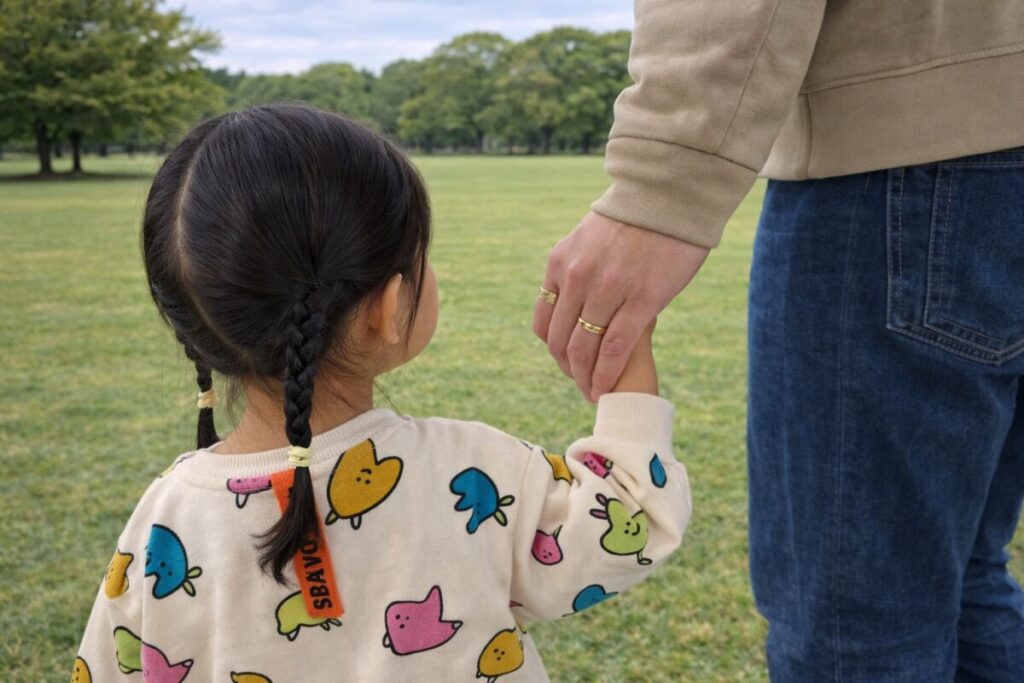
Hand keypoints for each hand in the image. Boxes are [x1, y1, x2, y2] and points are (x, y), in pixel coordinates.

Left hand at [533, 211, 708, 401]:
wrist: (669, 195)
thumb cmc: (634, 220)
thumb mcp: (588, 241)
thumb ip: (577, 271)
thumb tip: (576, 302)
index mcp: (560, 264)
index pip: (544, 323)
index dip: (554, 352)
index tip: (568, 365)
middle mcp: (577, 278)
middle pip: (561, 342)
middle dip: (569, 372)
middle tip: (583, 386)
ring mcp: (608, 290)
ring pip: (585, 350)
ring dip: (586, 379)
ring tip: (595, 394)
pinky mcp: (642, 300)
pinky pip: (615, 349)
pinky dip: (607, 375)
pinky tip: (607, 390)